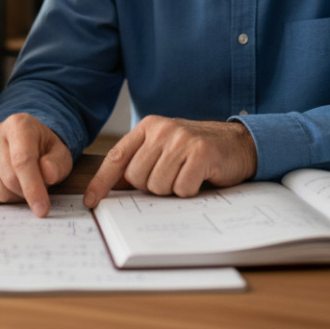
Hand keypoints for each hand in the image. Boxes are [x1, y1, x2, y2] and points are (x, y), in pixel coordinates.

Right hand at [0, 113, 73, 217]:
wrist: (27, 141)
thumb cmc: (45, 150)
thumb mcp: (60, 154)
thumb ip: (57, 164)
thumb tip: (48, 174)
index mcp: (18, 125)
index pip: (22, 160)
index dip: (33, 187)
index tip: (42, 210)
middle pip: (10, 179)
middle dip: (28, 192)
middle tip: (39, 187)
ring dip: (16, 197)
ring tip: (25, 183)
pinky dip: (3, 198)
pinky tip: (10, 184)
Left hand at [82, 116, 257, 207]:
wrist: (238, 143)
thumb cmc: (197, 150)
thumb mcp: (165, 148)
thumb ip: (140, 161)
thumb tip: (111, 188)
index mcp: (148, 126)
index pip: (117, 157)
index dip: (101, 181)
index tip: (92, 202)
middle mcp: (162, 129)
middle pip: (136, 177)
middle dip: (151, 187)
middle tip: (171, 177)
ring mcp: (181, 140)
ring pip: (157, 186)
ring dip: (172, 189)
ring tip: (186, 175)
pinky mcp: (200, 154)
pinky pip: (181, 189)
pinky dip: (190, 191)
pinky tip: (199, 178)